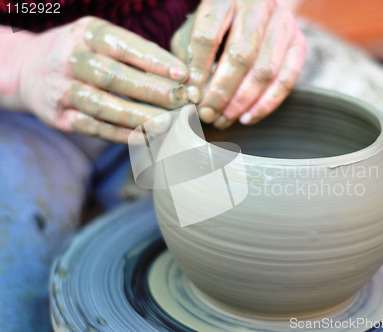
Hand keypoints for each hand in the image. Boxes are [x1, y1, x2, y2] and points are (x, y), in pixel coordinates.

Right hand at [17, 17, 188, 142]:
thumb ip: (134, 55)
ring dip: (137, 116)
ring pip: (102, 105)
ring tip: (167, 123)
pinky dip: (118, 134)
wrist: (28, 69)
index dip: (154, 61)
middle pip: (114, 76)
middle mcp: (71, 59)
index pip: (124, 46)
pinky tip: (143, 137)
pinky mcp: (59, 116)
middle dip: (152, 90)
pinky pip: (92, 127)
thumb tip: (180, 79)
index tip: (182, 75)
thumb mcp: (101, 40)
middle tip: (181, 101)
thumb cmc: (82, 53)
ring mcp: (63, 89)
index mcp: (87, 34)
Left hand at [171, 0, 305, 128]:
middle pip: (240, 55)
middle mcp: (258, 6)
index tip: (192, 95)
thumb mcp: (193, 30)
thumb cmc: (216, 25)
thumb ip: (186, 55)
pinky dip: (266, 104)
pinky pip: (286, 80)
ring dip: (242, 101)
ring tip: (224, 119)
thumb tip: (185, 88)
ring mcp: (282, 24)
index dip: (199, 70)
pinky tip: (247, 117)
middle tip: (208, 113)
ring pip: (265, 70)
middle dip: (222, 91)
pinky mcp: (299, 44)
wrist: (256, 11)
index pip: (209, 35)